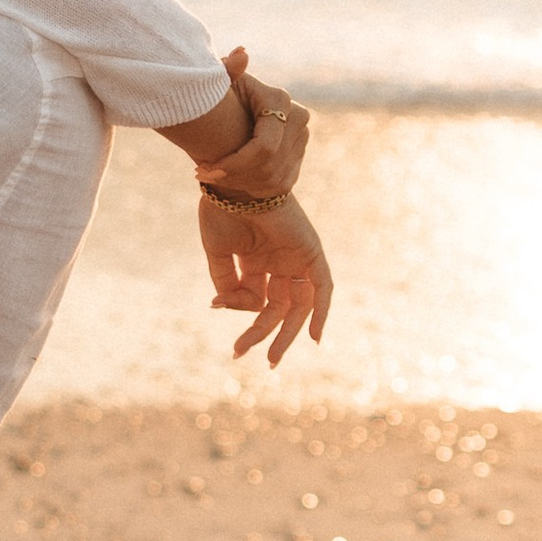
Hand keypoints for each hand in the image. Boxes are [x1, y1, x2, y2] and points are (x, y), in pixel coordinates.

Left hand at [196, 43, 309, 203]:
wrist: (235, 115)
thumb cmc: (222, 98)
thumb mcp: (219, 86)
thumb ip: (226, 71)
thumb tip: (241, 53)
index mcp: (279, 99)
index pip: (263, 147)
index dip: (233, 163)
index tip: (202, 167)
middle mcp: (299, 117)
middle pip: (267, 166)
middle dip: (232, 174)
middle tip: (203, 173)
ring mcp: (303, 139)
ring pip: (272, 177)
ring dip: (238, 182)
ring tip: (211, 175)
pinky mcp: (300, 157)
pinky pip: (279, 183)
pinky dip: (251, 186)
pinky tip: (229, 179)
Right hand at [196, 190, 332, 366]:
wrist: (237, 182)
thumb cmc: (223, 212)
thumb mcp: (218, 254)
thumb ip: (226, 284)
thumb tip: (223, 308)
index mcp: (258, 259)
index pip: (256, 298)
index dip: (239, 309)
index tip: (218, 304)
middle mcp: (280, 261)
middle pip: (279, 307)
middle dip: (264, 334)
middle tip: (243, 355)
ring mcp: (297, 257)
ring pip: (298, 305)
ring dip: (286, 333)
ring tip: (271, 358)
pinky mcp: (312, 252)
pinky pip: (323, 288)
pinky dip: (321, 312)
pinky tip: (314, 338)